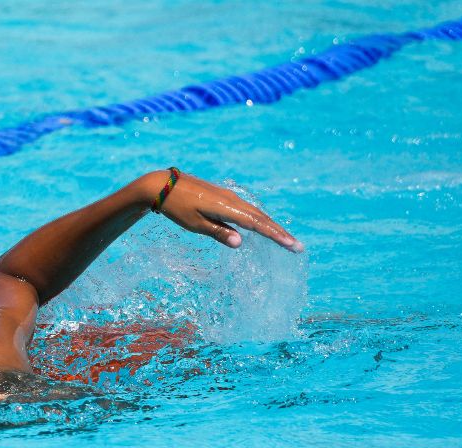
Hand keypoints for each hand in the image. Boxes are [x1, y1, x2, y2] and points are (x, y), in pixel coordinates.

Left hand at [141, 169, 303, 252]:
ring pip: (256, 213)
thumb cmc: (177, 208)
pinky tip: (263, 227)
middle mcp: (232, 200)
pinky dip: (259, 220)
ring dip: (271, 226)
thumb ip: (218, 233)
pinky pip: (247, 210)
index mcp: (227, 207)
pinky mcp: (224, 197)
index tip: (292, 246)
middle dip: (280, 233)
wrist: (163, 185)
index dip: (276, 236)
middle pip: (262, 218)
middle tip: (297, 248)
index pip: (257, 224)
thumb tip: (241, 243)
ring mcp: (229, 197)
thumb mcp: (195, 224)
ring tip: (286, 240)